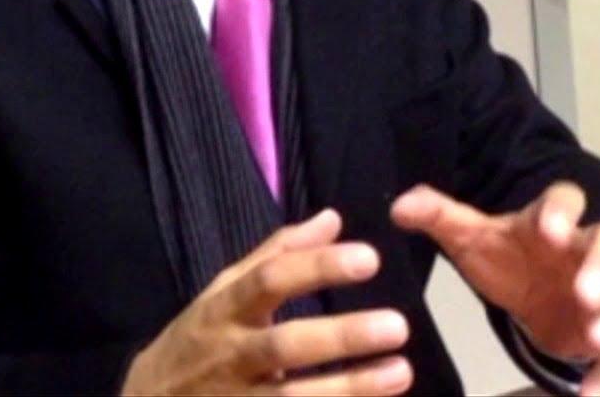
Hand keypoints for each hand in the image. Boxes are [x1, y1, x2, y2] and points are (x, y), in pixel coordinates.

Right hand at [121, 208, 412, 395]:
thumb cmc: (198, 340)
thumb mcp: (223, 291)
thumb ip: (276, 256)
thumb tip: (332, 219)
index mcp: (224, 309)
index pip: (268, 280)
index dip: (316, 268)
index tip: (369, 258)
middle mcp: (229, 354)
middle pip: (284, 345)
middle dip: (341, 336)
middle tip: (398, 325)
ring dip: (349, 389)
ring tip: (401, 371)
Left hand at [389, 182, 599, 396]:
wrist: (535, 294)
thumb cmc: (507, 259)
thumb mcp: (470, 238)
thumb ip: (438, 217)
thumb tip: (399, 206)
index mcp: (551, 220)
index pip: (567, 198)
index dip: (562, 212)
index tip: (549, 232)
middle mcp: (587, 249)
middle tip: (584, 294)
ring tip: (596, 339)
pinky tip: (588, 396)